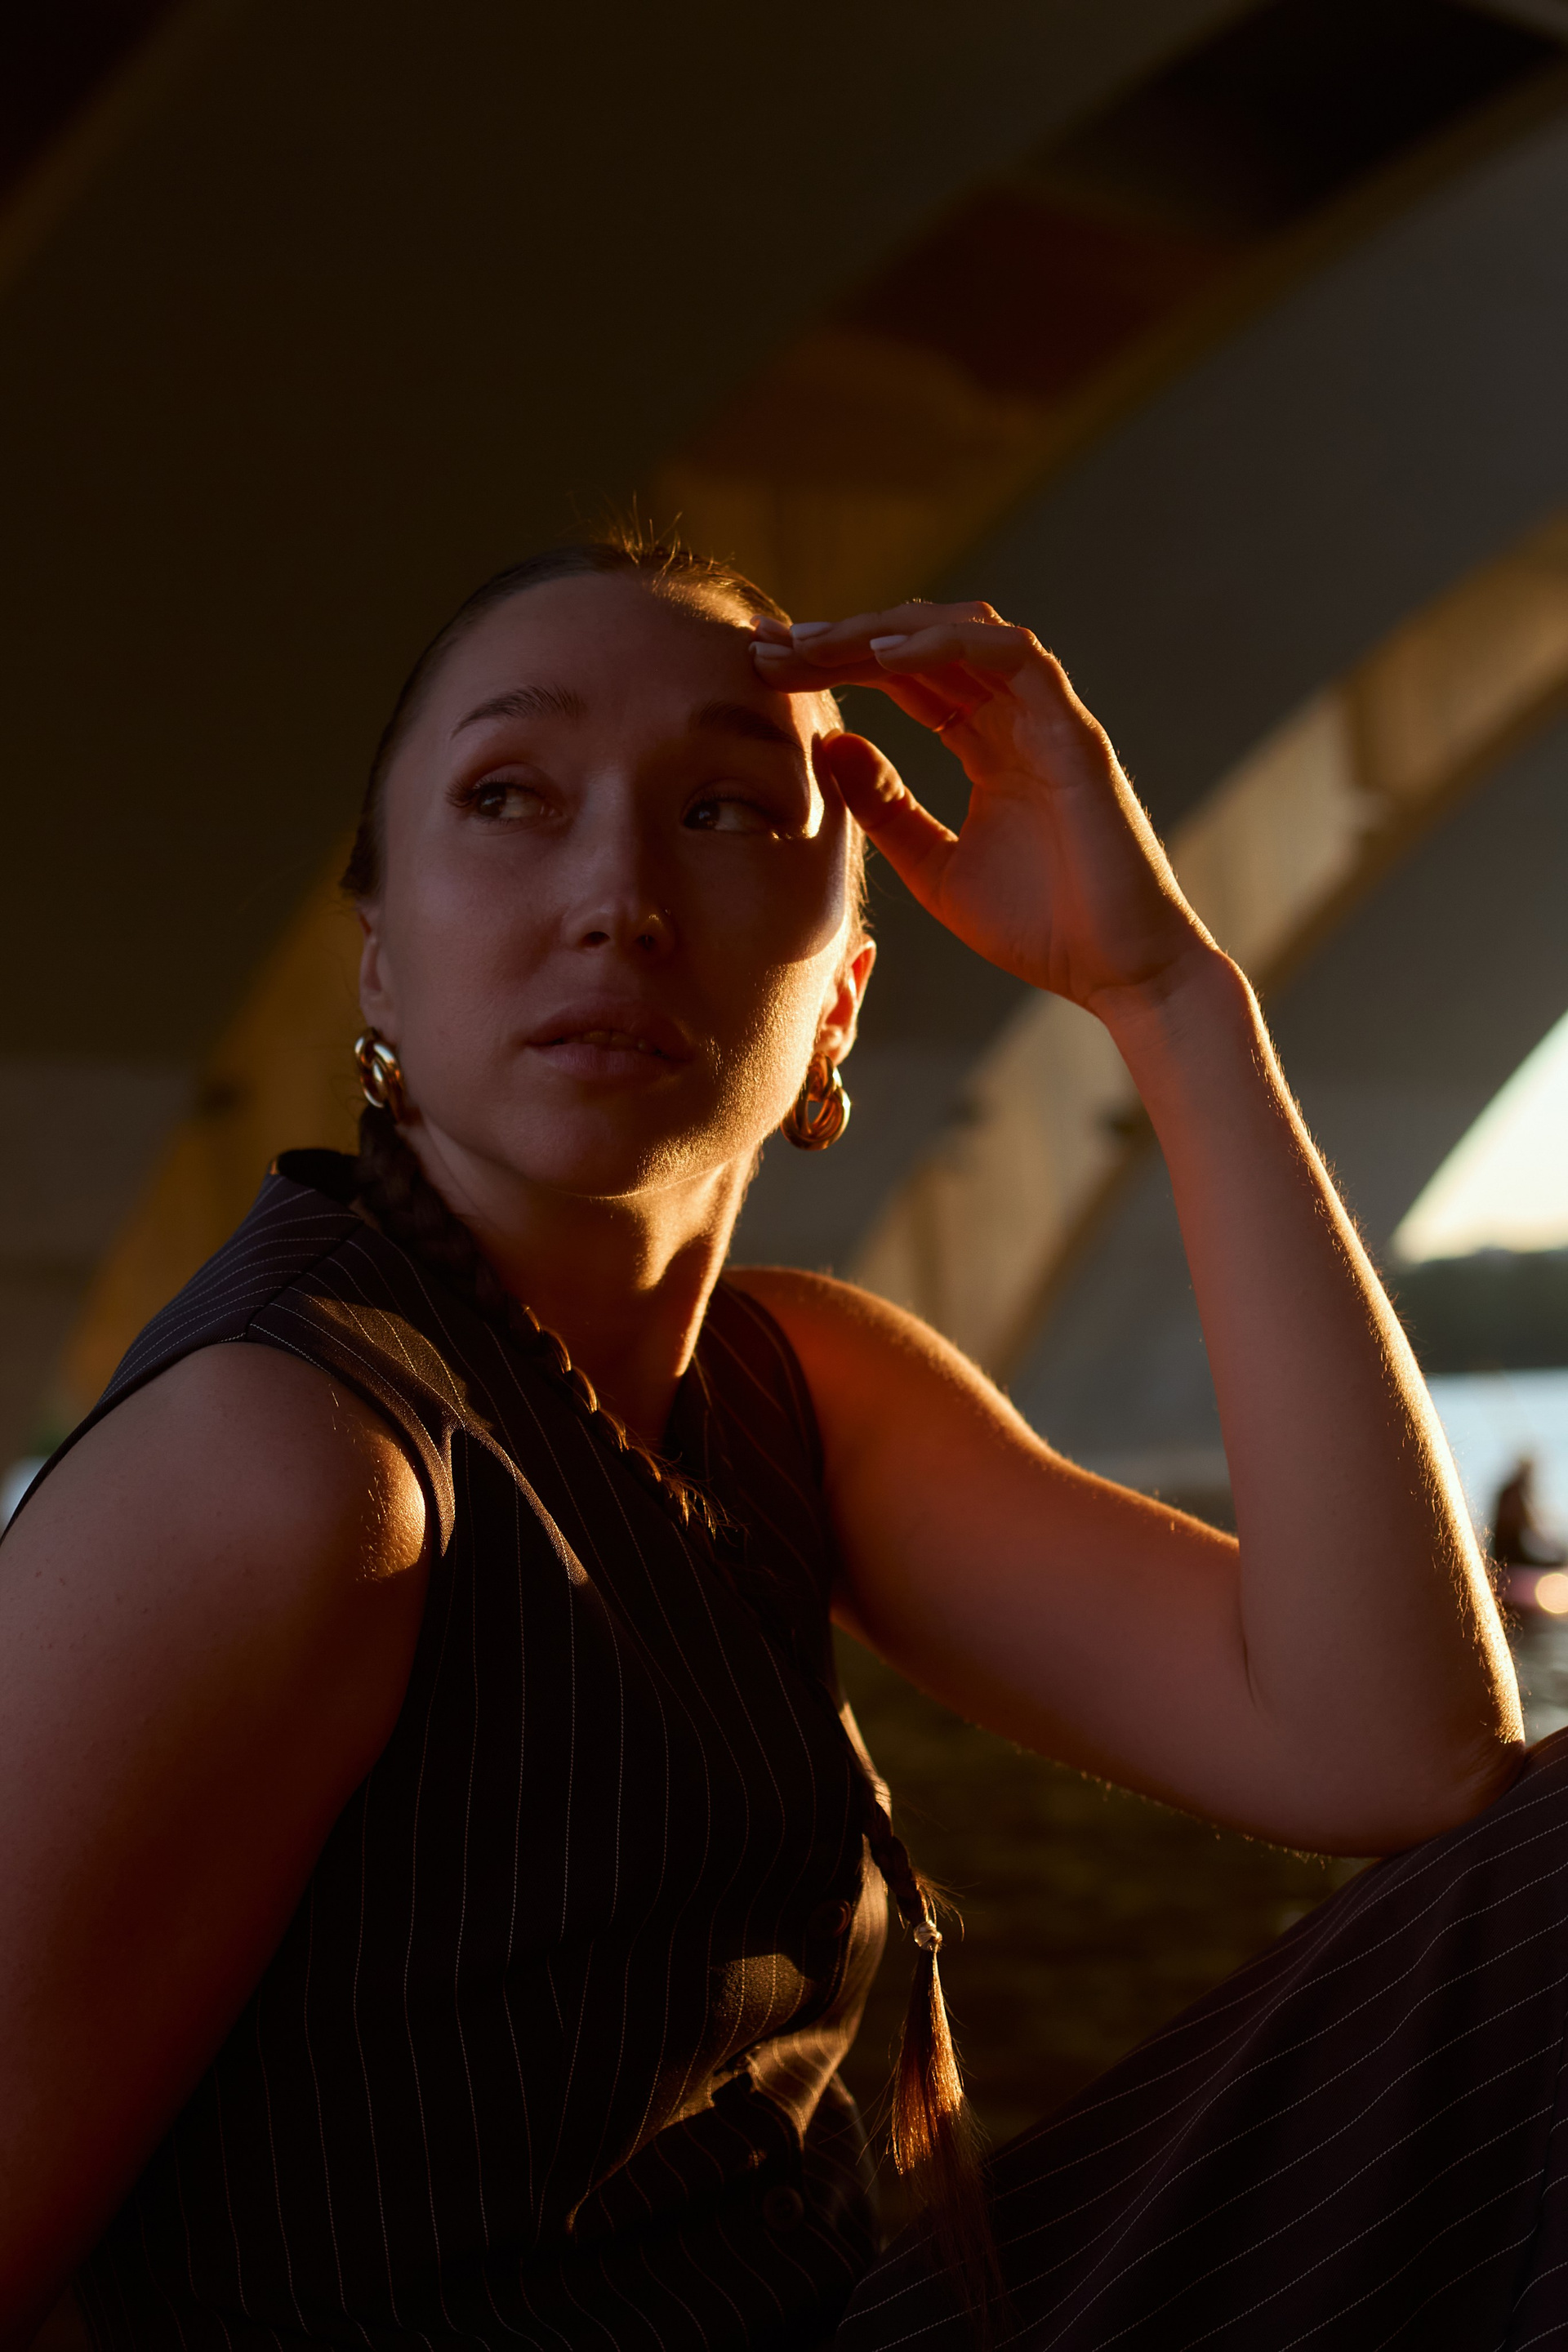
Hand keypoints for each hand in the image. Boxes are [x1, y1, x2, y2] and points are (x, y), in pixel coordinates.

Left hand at [752, 602, 1215, 1019]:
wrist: (1120, 974)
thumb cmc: (1042, 931)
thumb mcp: (934, 869)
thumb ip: (885, 807)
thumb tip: (829, 743)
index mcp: (988, 746)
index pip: (904, 680)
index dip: (836, 664)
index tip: (765, 664)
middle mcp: (1017, 720)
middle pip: (922, 647)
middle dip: (843, 638)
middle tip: (768, 643)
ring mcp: (1048, 720)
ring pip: (963, 634)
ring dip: (885, 630)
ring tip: (816, 643)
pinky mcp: (1075, 733)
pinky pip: (1013, 658)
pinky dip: (951, 646)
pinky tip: (888, 655)